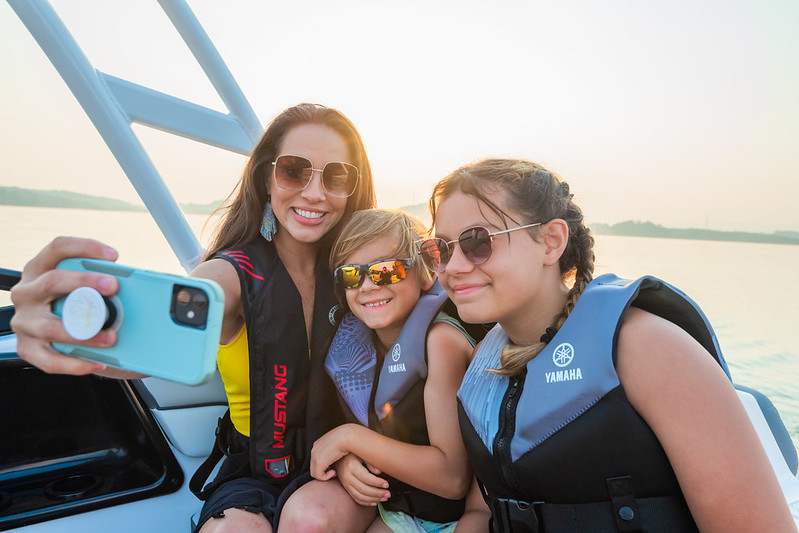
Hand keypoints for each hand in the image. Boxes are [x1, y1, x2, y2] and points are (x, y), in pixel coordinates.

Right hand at [10, 237, 118, 374]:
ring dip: (85, 333)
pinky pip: (50, 359)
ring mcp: (24, 322)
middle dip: (84, 283)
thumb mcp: (78, 288)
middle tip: (113, 287)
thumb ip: (97, 283)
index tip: (114, 256)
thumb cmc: (72, 304)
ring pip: (51, 327)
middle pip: (52, 281)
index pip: (58, 248)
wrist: (50, 333)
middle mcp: (27, 293)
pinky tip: (98, 362)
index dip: (85, 247)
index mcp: (39, 269)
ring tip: (112, 337)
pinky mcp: (27, 348)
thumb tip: (138, 286)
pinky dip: (76, 363)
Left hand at [311, 423, 361, 479]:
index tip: (335, 465)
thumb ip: (335, 449)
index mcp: (319, 443)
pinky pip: (318, 476)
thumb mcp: (339, 443)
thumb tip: (338, 456)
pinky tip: (335, 472)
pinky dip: (327, 477)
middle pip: (315, 466)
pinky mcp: (318, 463)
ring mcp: (315, 456)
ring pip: (315, 472)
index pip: (317, 458)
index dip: (326, 464)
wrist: (347, 436)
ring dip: (325, 474)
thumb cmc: (348, 438)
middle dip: (324, 470)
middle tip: (335, 469)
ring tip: (335, 471)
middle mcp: (314, 449)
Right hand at [333, 454, 390, 505]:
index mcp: (351, 466)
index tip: (387, 484)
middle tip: (388, 493)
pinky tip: (375, 502)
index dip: (377, 482)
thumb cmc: (352, 452)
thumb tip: (378, 472)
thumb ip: (370, 461)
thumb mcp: (360, 452)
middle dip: (377, 493)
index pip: (365, 478)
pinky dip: (366, 502)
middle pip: (363, 489)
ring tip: (384, 498)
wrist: (337, 456)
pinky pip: (356, 498)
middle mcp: (347, 476)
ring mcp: (346, 484)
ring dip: (373, 499)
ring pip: (360, 496)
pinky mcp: (346, 488)